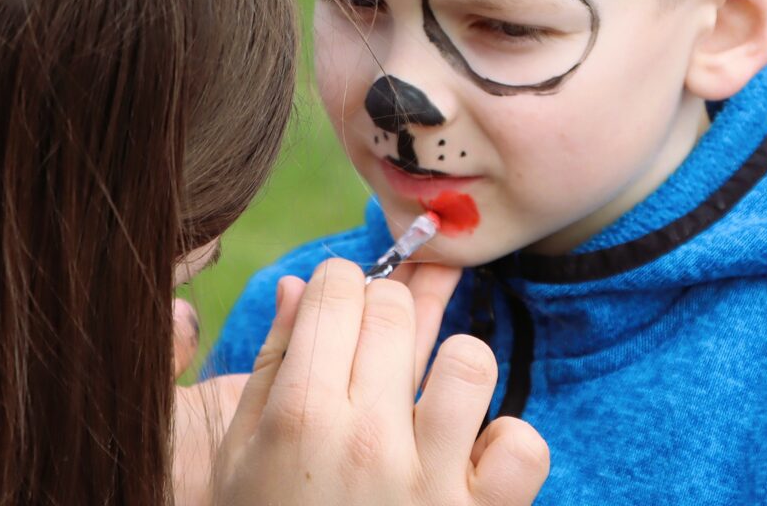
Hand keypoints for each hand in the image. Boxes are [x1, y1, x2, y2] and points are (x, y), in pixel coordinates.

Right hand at [213, 258, 549, 505]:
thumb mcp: (243, 460)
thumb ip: (270, 367)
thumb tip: (297, 285)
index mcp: (298, 417)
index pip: (335, 288)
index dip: (339, 289)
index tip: (340, 312)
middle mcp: (364, 440)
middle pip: (395, 308)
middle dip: (386, 316)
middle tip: (376, 357)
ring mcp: (428, 481)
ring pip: (468, 359)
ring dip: (451, 371)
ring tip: (428, 403)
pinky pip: (522, 444)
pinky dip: (506, 447)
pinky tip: (472, 460)